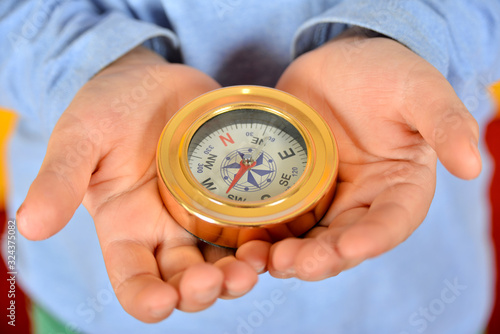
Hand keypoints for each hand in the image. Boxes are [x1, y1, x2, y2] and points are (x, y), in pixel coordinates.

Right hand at [16, 47, 257, 321]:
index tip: (162, 303)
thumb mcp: (81, 139)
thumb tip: (29, 224)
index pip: (133, 280)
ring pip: (223, 261)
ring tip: (253, 265)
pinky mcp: (231, 195)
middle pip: (186, 280)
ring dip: (239, 272)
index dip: (146, 299)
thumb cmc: (109, 109)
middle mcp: (166, 232)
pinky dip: (262, 238)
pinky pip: (250, 226)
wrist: (152, 82)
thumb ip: (60, 179)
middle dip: (202, 289)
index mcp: (126, 229)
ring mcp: (203, 215)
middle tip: (220, 280)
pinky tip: (273, 239)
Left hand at [237, 30, 480, 279]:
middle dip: (322, 258)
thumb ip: (444, 123)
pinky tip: (248, 243)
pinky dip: (266, 236)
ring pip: (310, 240)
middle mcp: (363, 202)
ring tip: (267, 260)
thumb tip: (473, 165)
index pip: (391, 222)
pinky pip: (281, 221)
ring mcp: (325, 199)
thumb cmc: (384, 72)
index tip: (349, 247)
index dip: (373, 239)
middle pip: (344, 242)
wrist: (336, 63)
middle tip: (294, 264)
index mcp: (399, 187)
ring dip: (290, 257)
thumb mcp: (418, 90)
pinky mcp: (294, 191)